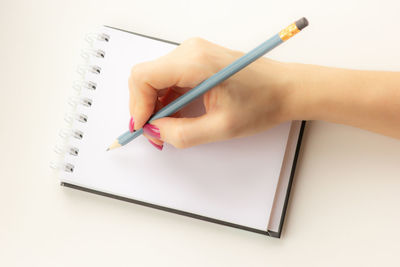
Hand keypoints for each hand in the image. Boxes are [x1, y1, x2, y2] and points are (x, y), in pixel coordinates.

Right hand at [128, 38, 296, 148]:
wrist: (285, 89)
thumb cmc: (263, 101)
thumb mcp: (221, 127)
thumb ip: (182, 134)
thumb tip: (156, 132)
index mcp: (197, 62)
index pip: (144, 76)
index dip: (137, 105)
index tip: (143, 127)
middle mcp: (192, 51)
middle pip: (147, 77)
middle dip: (145, 107)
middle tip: (154, 132)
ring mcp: (194, 53)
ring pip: (157, 78)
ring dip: (156, 104)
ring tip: (167, 127)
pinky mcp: (198, 59)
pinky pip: (170, 77)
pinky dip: (167, 98)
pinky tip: (176, 115)